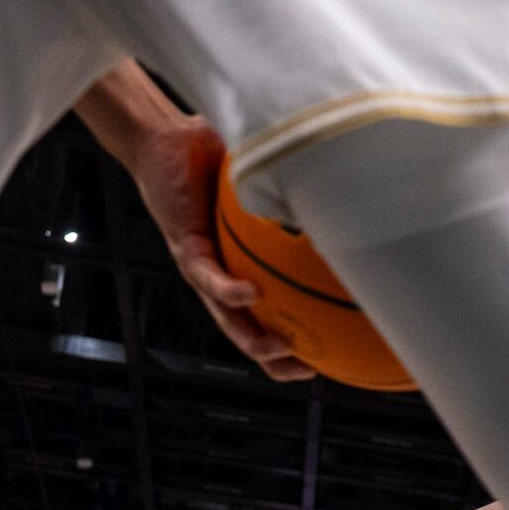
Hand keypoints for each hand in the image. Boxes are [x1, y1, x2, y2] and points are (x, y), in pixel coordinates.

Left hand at [121, 116, 315, 382]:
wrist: (162, 138)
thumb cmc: (213, 155)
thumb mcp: (266, 176)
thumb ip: (296, 185)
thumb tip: (345, 179)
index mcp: (244, 267)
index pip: (272, 312)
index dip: (295, 339)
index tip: (327, 357)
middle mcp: (224, 275)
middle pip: (250, 331)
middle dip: (277, 359)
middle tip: (308, 371)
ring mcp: (203, 266)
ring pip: (227, 317)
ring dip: (253, 338)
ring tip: (281, 349)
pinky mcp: (186, 250)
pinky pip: (208, 277)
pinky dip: (230, 289)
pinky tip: (253, 295)